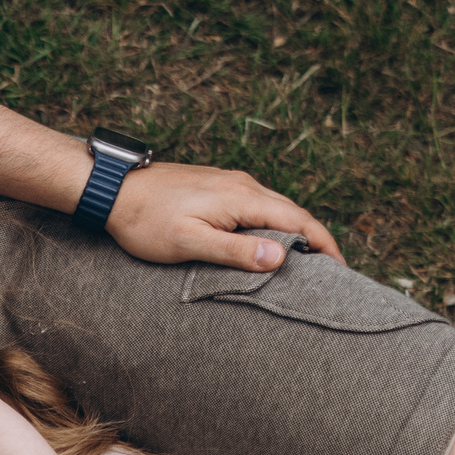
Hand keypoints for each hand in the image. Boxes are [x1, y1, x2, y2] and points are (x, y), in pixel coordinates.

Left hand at [103, 161, 345, 270]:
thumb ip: (234, 251)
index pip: (298, 220)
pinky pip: (258, 206)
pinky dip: (273, 225)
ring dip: (295, 232)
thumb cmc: (145, 220)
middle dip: (316, 240)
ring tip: (307, 261)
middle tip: (331, 271)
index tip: (341, 268)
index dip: (324, 244)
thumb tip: (281, 257)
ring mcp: (230, 183)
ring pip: (276, 208)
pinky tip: (269, 242)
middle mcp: (243, 185)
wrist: (113, 189)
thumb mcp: (189, 242)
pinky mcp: (217, 187)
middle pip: (293, 212)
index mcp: (242, 198)